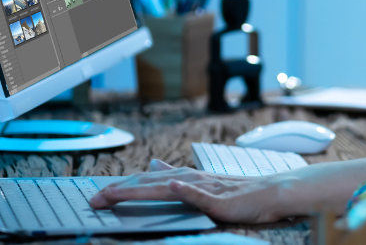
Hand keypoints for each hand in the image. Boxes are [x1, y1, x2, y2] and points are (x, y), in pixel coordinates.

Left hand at [89, 159, 288, 222]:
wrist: (272, 193)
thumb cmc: (238, 193)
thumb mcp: (201, 184)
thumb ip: (176, 175)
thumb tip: (152, 164)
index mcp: (185, 178)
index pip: (146, 182)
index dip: (121, 188)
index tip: (97, 197)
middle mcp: (191, 179)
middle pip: (149, 183)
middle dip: (120, 191)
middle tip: (94, 200)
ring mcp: (205, 189)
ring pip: (167, 187)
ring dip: (140, 190)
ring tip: (116, 194)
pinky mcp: (220, 200)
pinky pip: (201, 194)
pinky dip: (185, 189)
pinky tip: (172, 186)